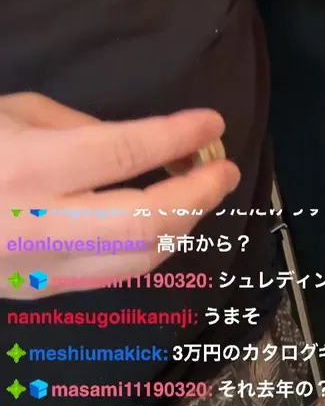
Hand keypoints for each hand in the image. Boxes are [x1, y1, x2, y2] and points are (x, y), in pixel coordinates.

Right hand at [0, 93, 240, 298]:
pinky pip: (111, 274)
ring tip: (201, 191)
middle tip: (222, 169)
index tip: (212, 124)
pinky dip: (149, 246)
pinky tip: (163, 221)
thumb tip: (148, 145)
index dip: (178, 137)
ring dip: (183, 224)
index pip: (124, 154)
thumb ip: (82, 127)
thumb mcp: (12, 113)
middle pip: (146, 222)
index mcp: (25, 170)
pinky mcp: (34, 292)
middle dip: (198, 194)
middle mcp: (33, 226)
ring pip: (138, 260)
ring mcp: (34, 268)